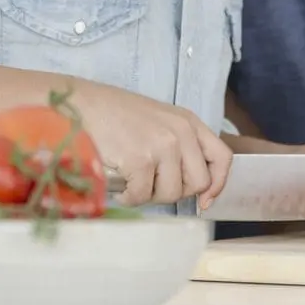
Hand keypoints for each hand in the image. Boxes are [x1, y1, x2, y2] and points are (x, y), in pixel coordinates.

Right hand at [71, 81, 232, 208]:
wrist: (81, 103)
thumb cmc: (114, 115)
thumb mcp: (158, 122)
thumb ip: (179, 146)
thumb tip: (196, 189)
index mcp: (188, 122)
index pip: (223, 157)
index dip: (217, 184)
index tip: (204, 200)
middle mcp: (181, 132)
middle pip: (198, 182)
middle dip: (175, 191)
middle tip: (152, 184)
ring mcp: (162, 145)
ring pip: (171, 194)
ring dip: (150, 195)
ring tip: (133, 182)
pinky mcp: (141, 159)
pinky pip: (143, 196)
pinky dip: (130, 197)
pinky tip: (120, 185)